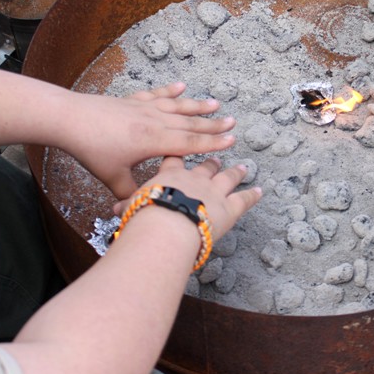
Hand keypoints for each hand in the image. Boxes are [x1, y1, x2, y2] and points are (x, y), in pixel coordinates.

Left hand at [62, 82, 236, 198]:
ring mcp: (145, 107)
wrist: (70, 119)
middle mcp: (155, 121)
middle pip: (190, 123)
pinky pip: (157, 94)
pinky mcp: (133, 100)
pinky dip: (171, 90)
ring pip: (178, 106)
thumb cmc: (91, 149)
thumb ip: (132, 192)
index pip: (190, 143)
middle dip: (213, 124)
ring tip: (216, 104)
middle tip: (233, 123)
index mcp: (154, 141)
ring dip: (198, 106)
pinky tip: (182, 86)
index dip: (212, 143)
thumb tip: (144, 206)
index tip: (231, 141)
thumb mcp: (113, 178)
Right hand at [123, 156, 261, 238]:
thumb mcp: (129, 208)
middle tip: (217, 156)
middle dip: (211, 161)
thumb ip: (126, 206)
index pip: (175, 159)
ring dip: (236, 171)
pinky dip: (252, 195)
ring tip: (243, 166)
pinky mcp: (230, 206)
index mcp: (170, 175)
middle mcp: (195, 177)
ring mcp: (215, 190)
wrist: (166, 224)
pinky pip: (244, 198)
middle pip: (205, 165)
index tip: (182, 149)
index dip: (178, 155)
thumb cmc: (144, 215)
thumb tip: (114, 211)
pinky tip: (259, 191)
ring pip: (227, 176)